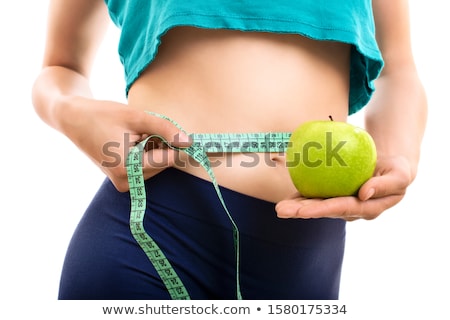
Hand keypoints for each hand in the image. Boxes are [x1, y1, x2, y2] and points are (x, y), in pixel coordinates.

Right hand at [58, 97, 190, 191]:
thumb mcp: (136, 117)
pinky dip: (145, 154)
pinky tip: (130, 143)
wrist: (73, 120)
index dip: (175, 144)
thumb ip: (165, 129)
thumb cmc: (102, 115)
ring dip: (153, 150)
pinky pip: (146, 167)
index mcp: (126, 168)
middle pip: (163, 164)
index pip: (168, 160)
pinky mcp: (122, 180)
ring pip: (156, 166)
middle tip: (142, 130)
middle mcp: (125, 181)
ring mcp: (123, 183)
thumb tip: (189, 142)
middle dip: (160, 146)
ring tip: (133, 136)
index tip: (176, 133)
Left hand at [275, 156, 413, 220]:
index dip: (323, 209)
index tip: (304, 210)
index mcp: (367, 209)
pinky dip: (301, 197)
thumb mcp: (399, 175)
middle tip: (282, 210)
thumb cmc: (396, 170)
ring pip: (317, 206)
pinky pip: (316, 197)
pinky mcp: (334, 196)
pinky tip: (285, 198)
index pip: (342, 208)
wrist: (390, 168)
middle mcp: (351, 210)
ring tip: (279, 208)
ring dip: (297, 207)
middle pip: (324, 210)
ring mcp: (341, 204)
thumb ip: (385, 185)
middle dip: (302, 212)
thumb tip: (364, 194)